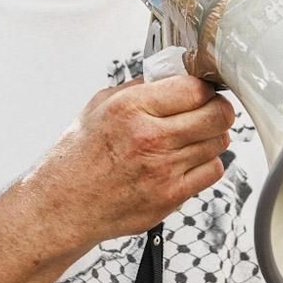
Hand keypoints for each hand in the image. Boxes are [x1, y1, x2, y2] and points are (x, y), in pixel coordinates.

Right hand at [25, 76, 235, 251]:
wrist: (63, 206)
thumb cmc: (77, 158)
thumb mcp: (99, 106)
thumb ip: (139, 88)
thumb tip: (172, 76)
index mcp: (131, 108)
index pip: (195, 88)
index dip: (204, 88)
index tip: (201, 91)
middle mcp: (150, 137)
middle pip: (218, 115)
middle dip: (218, 110)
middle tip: (209, 111)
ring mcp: (164, 170)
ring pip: (219, 142)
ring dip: (211, 137)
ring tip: (190, 138)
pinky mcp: (171, 196)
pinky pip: (213, 171)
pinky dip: (206, 164)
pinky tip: (186, 161)